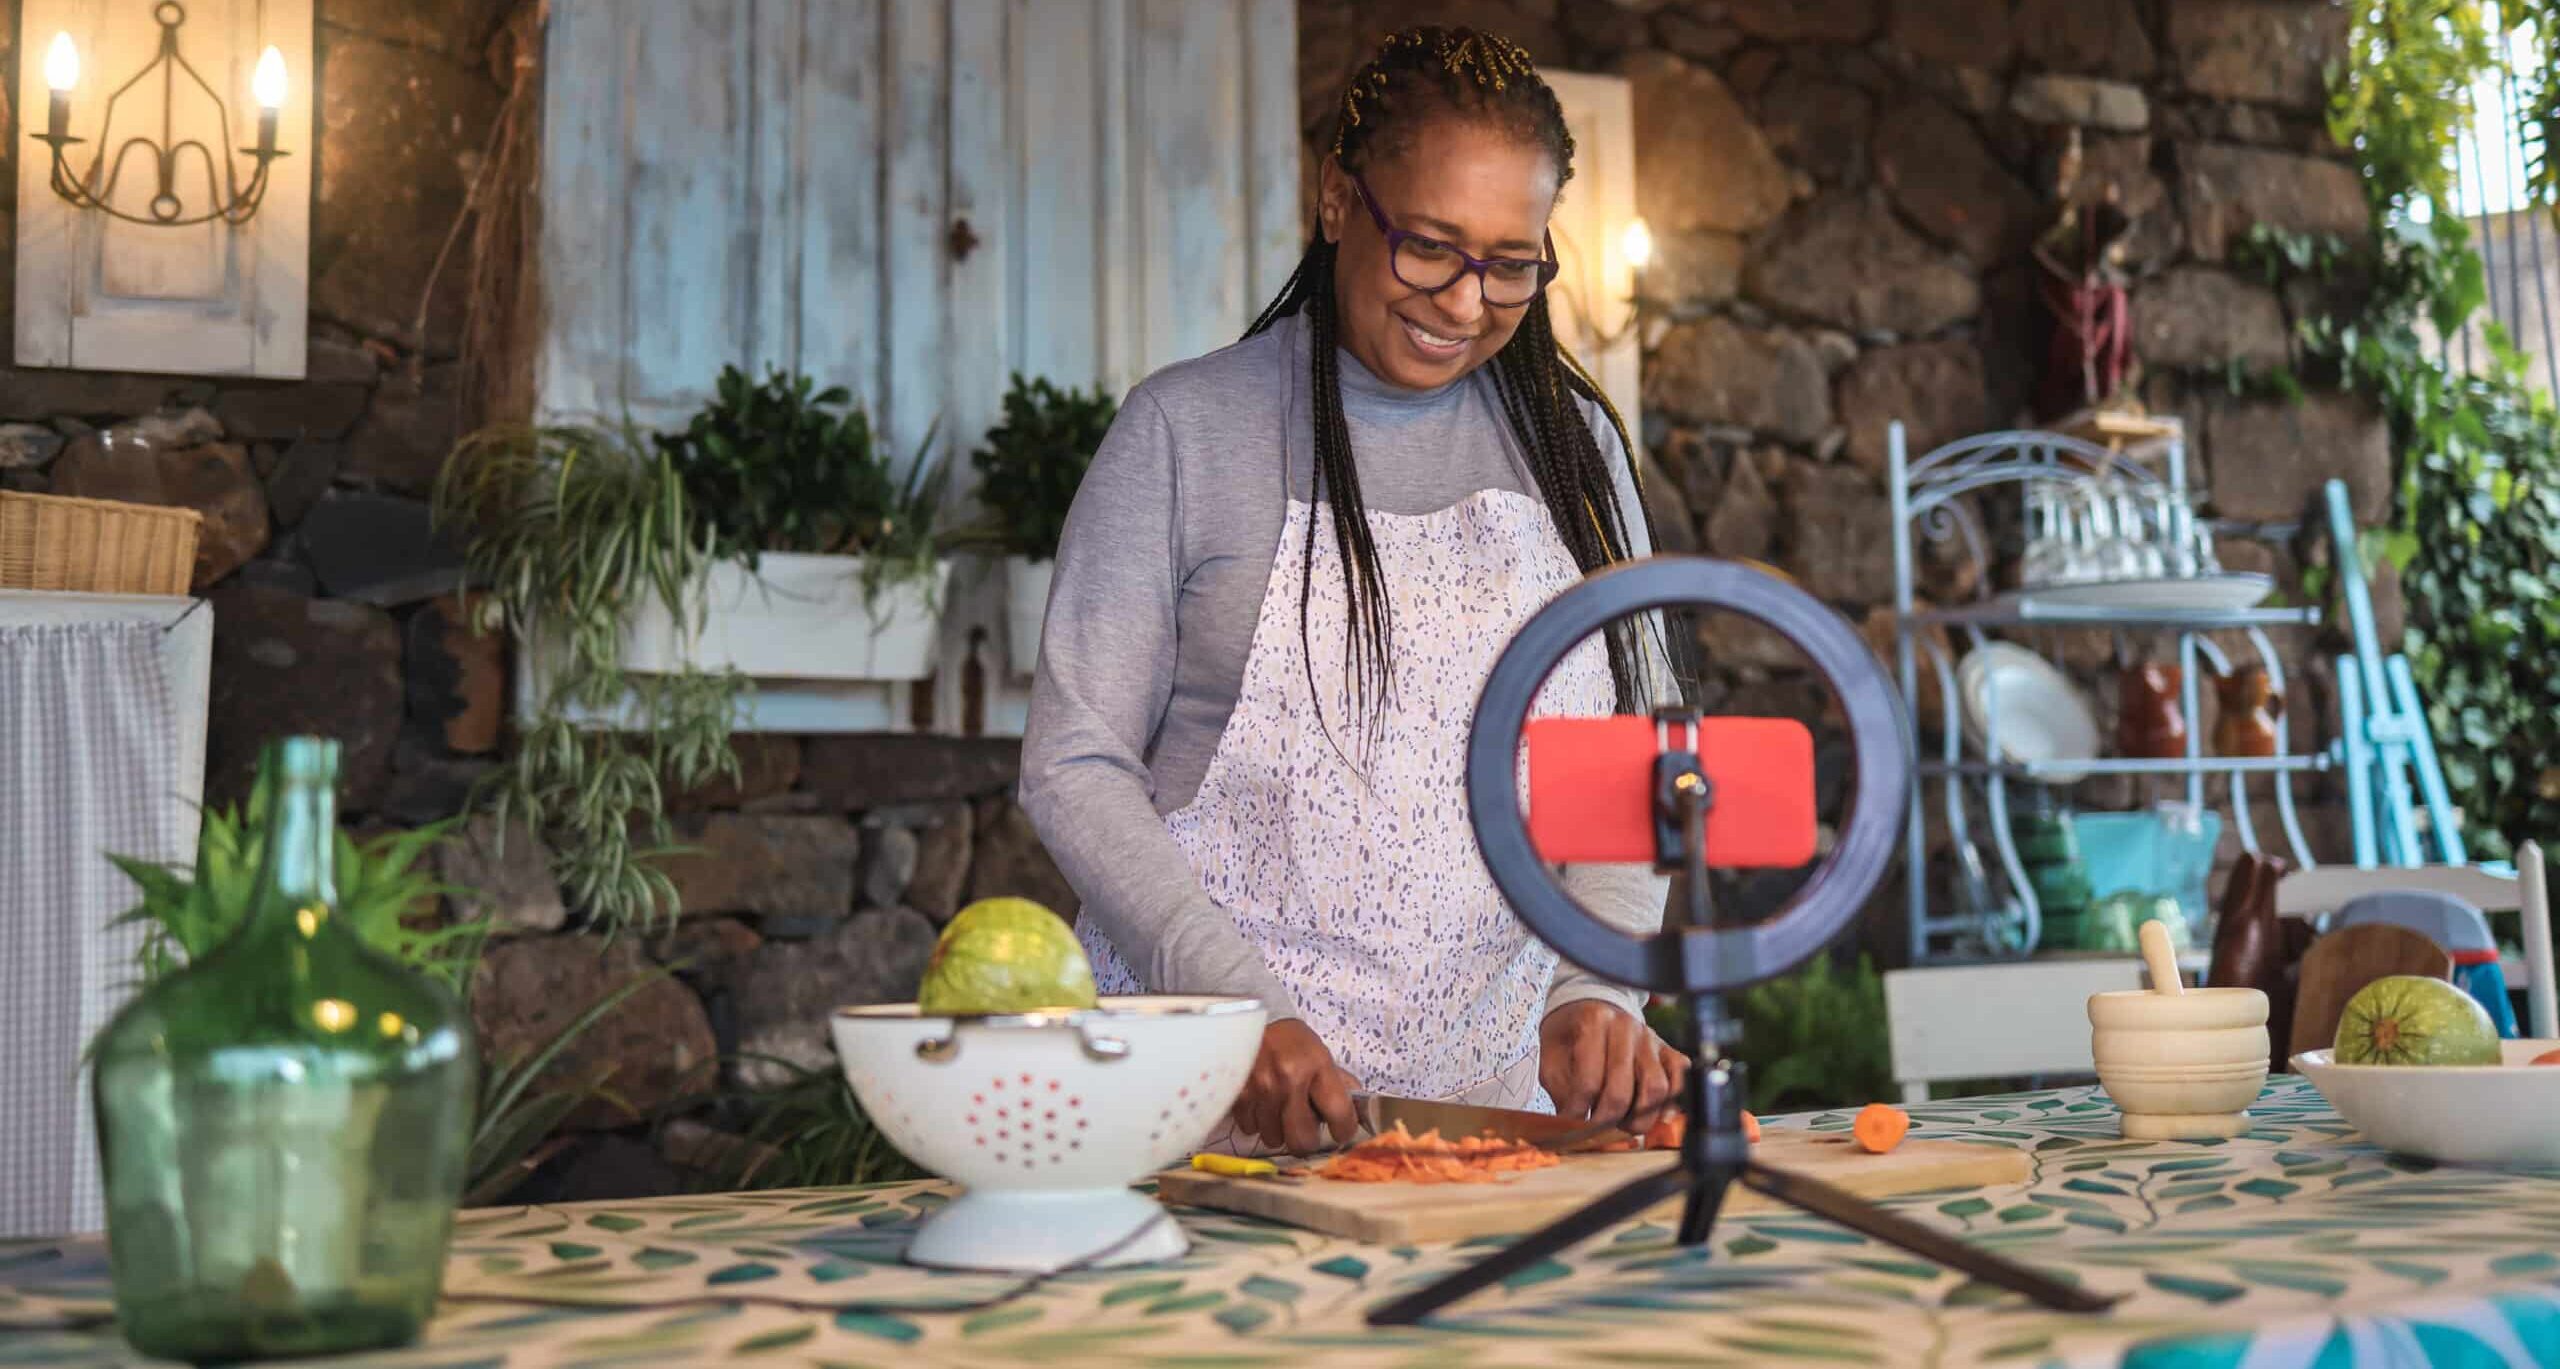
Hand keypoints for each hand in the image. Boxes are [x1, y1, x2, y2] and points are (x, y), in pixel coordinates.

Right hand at [1231, 1019, 1359, 1153]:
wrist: (1246, 1018)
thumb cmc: (1287, 1039)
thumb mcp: (1318, 1052)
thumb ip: (1338, 1082)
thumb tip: (1359, 1111)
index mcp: (1316, 1064)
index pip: (1340, 1113)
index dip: (1344, 1130)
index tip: (1341, 1131)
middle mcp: (1289, 1078)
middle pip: (1303, 1140)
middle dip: (1306, 1140)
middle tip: (1305, 1128)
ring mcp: (1261, 1089)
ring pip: (1274, 1139)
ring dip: (1278, 1130)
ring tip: (1279, 1109)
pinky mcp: (1238, 1095)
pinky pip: (1251, 1128)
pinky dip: (1257, 1121)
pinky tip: (1260, 1103)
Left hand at [1540, 1001, 1688, 1130]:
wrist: (1591, 1008)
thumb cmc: (1570, 1037)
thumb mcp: (1551, 1056)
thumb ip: (1561, 1090)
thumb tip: (1572, 1126)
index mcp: (1594, 1021)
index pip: (1588, 1081)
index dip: (1577, 1111)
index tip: (1570, 1123)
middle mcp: (1627, 1027)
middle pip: (1622, 1090)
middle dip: (1606, 1121)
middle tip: (1594, 1128)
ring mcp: (1651, 1039)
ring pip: (1656, 1089)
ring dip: (1638, 1117)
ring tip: (1620, 1121)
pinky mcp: (1668, 1051)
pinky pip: (1678, 1083)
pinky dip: (1667, 1105)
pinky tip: (1649, 1113)